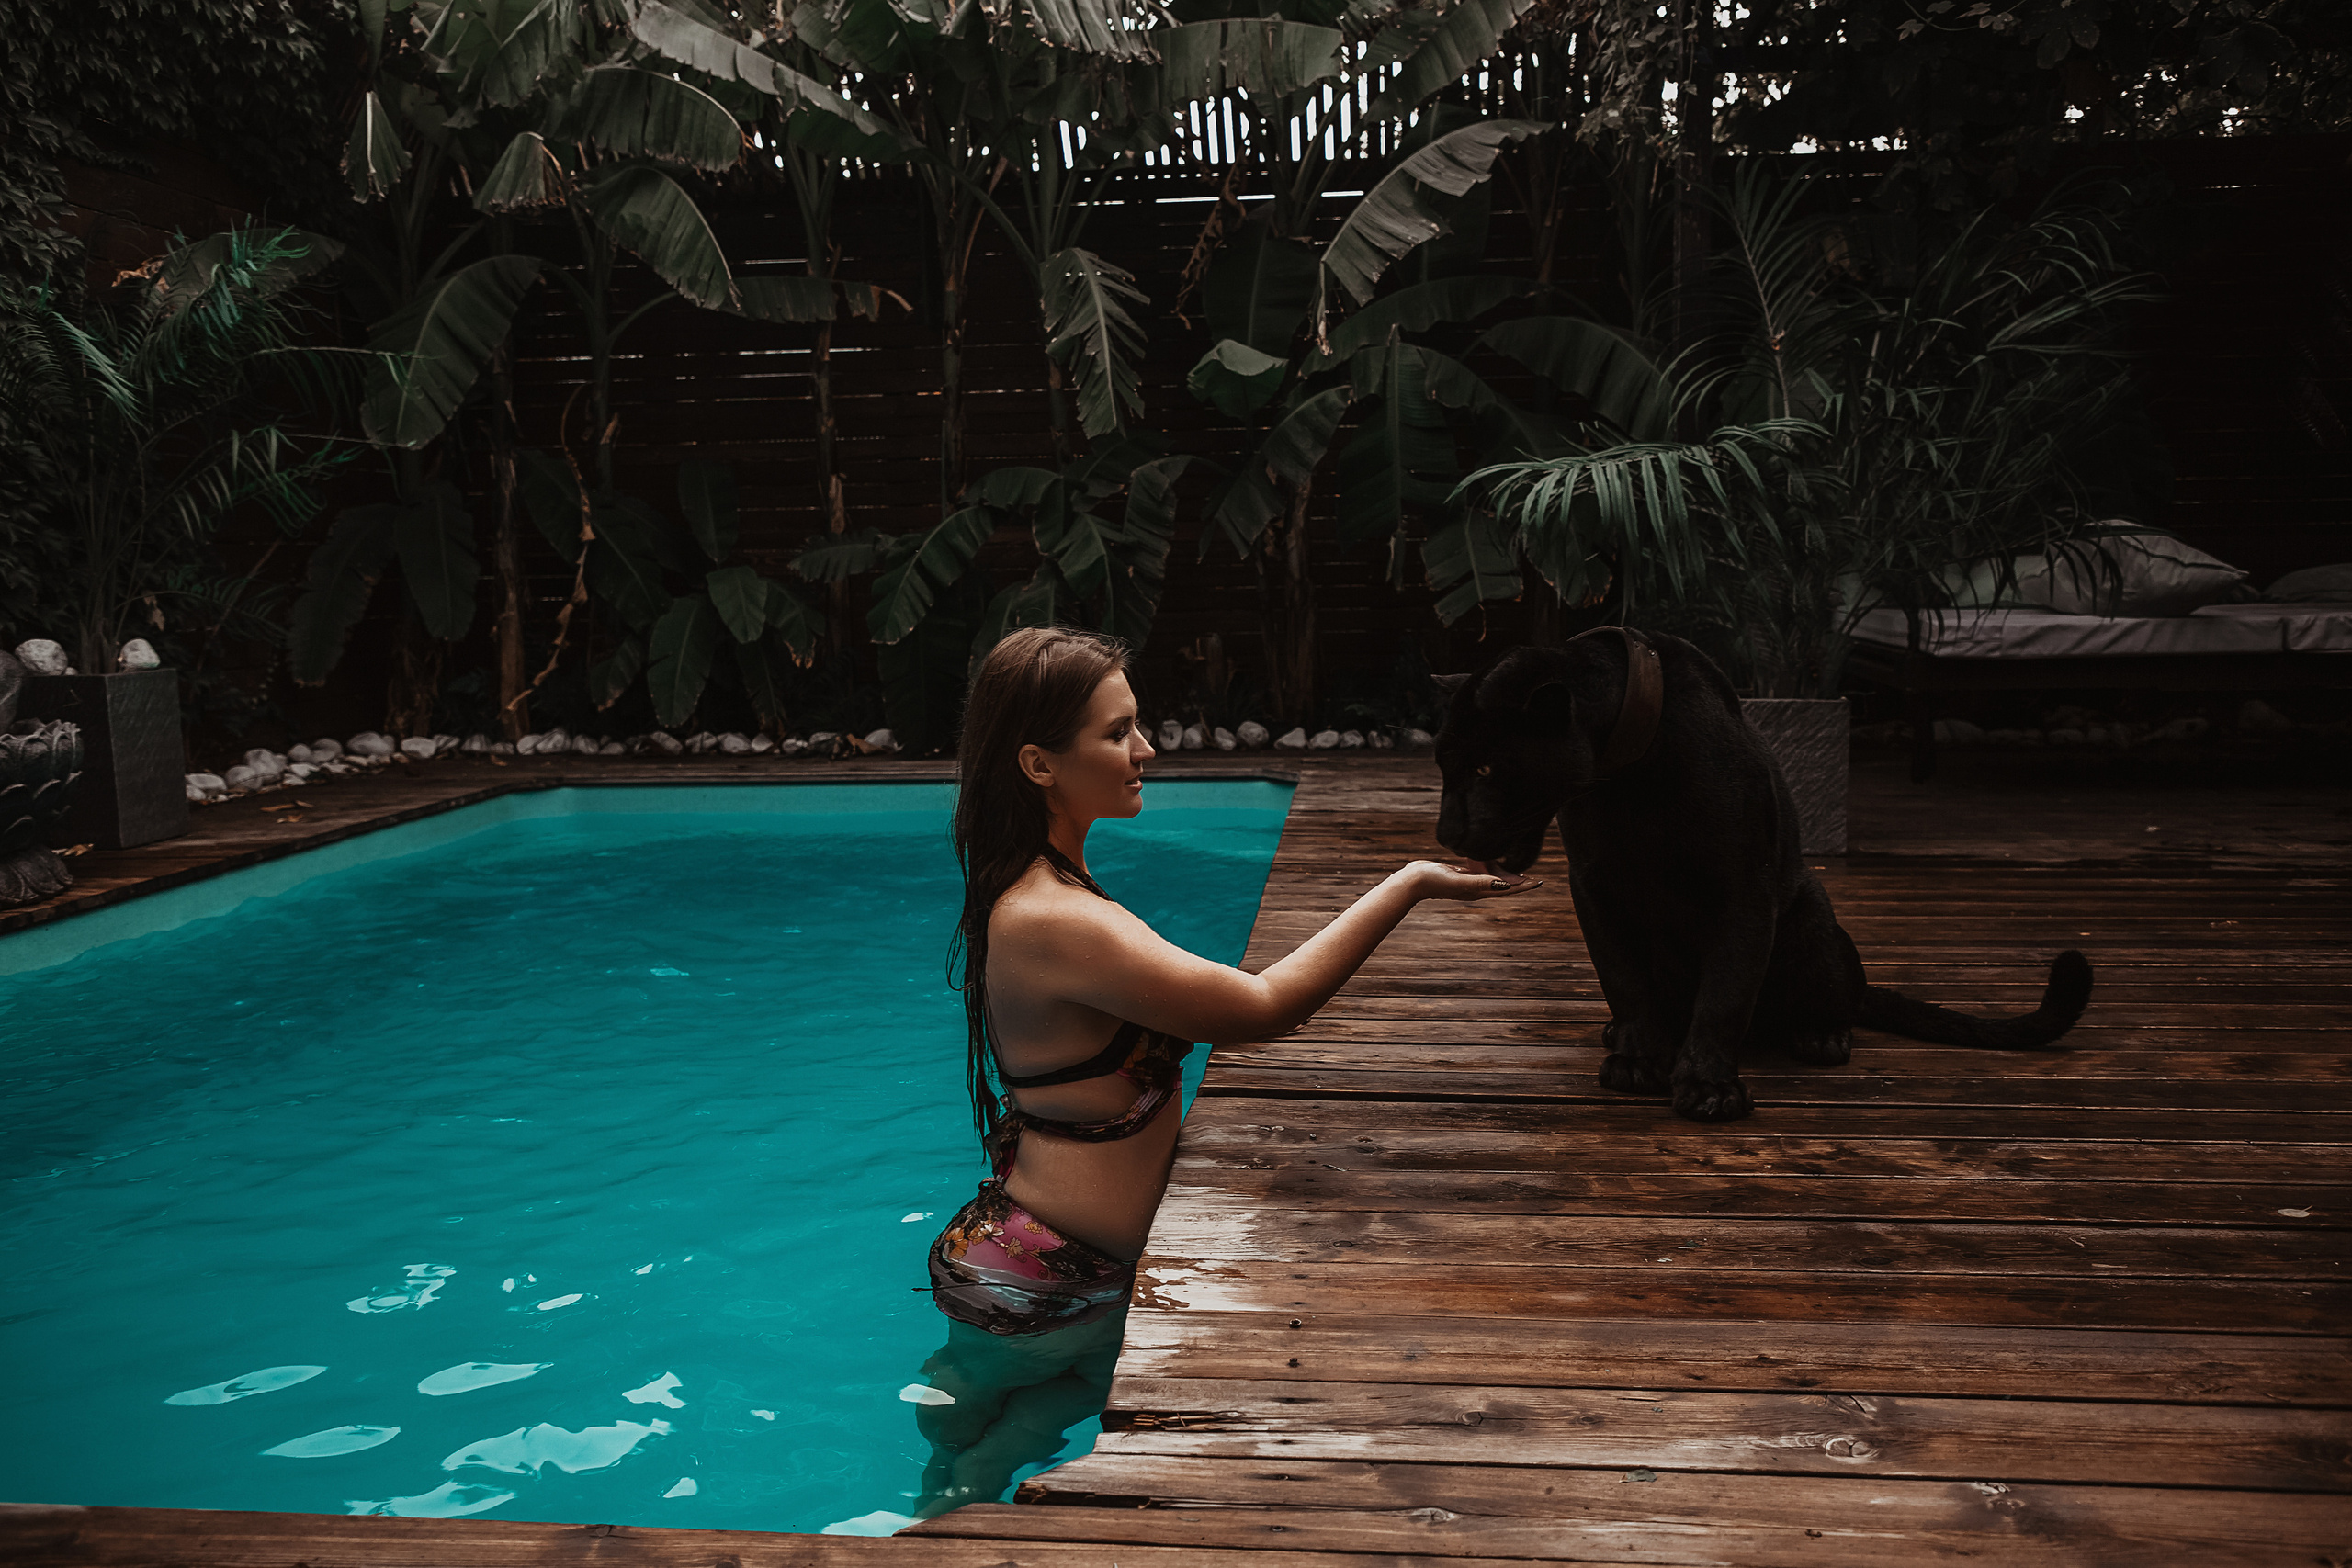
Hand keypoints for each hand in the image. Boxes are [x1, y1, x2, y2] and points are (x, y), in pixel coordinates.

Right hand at [1405, 859, 1541, 900]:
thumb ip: (1481, 882)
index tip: (1538, 882)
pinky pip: (1478, 873)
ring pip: (1491, 880)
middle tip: (1533, 878)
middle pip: (1502, 886)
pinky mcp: (1458, 875)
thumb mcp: (1459, 880)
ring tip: (1516, 871)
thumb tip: (1505, 885)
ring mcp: (1466, 882)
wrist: (1411, 881)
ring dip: (1504, 877)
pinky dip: (1488, 870)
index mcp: (1478, 891)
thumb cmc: (1434, 880)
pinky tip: (1490, 865)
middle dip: (1518, 883)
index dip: (1523, 886)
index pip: (1506, 889)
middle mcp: (1474, 888)